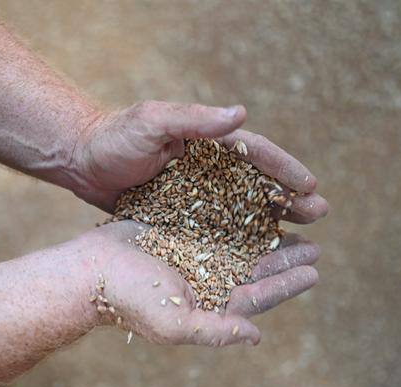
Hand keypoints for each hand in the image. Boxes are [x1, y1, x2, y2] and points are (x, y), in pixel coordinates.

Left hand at [71, 100, 327, 222]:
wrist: (80, 162)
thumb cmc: (115, 137)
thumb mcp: (152, 122)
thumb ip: (193, 120)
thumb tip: (241, 114)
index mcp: (208, 141)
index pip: (255, 153)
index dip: (284, 168)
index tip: (310, 185)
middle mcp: (209, 168)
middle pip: (258, 183)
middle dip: (289, 197)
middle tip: (319, 213)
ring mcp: (197, 194)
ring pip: (244, 210)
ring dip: (273, 222)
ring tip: (303, 237)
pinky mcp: (183, 216)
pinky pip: (218, 230)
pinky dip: (240, 241)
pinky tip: (258, 257)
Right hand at [79, 221, 319, 345]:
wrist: (89, 268)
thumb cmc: (128, 299)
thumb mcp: (174, 322)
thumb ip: (216, 331)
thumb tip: (256, 336)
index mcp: (209, 303)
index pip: (257, 296)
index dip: (287, 284)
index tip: (315, 271)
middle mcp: (206, 278)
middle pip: (255, 268)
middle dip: (285, 257)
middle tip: (315, 245)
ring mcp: (193, 252)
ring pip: (240, 241)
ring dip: (267, 232)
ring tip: (294, 221)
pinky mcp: (180, 227)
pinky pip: (217, 219)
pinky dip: (239, 211)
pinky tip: (255, 199)